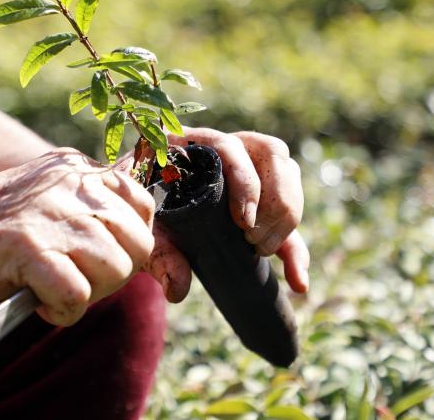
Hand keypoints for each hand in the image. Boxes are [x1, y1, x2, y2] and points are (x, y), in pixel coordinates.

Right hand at [0, 148, 154, 325]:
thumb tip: (142, 233)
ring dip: (89, 294)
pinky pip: (78, 294)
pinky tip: (38, 304)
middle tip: (73, 281)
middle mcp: (69, 183)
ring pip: (116, 268)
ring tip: (51, 289)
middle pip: (138, 243)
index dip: (131, 244)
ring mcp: (49, 213)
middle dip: (114, 275)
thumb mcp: (44, 205)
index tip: (101, 263)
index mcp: (75, 169)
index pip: (143, 205)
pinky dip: (62, 312)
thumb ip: (89, 210)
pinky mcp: (27, 248)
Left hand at [143, 128, 309, 302]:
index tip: (244, 219)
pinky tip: (298, 283)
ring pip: (289, 179)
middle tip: (252, 238)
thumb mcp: (144, 232)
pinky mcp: (263, 204)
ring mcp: (251, 172)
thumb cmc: (137, 214)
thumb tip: (178, 289)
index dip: (245, 179)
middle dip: (273, 200)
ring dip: (286, 218)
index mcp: (194, 144)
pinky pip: (289, 221)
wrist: (135, 221)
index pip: (231, 146)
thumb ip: (158, 254)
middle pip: (272, 156)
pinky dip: (296, 253)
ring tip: (261, 251)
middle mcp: (229, 150)